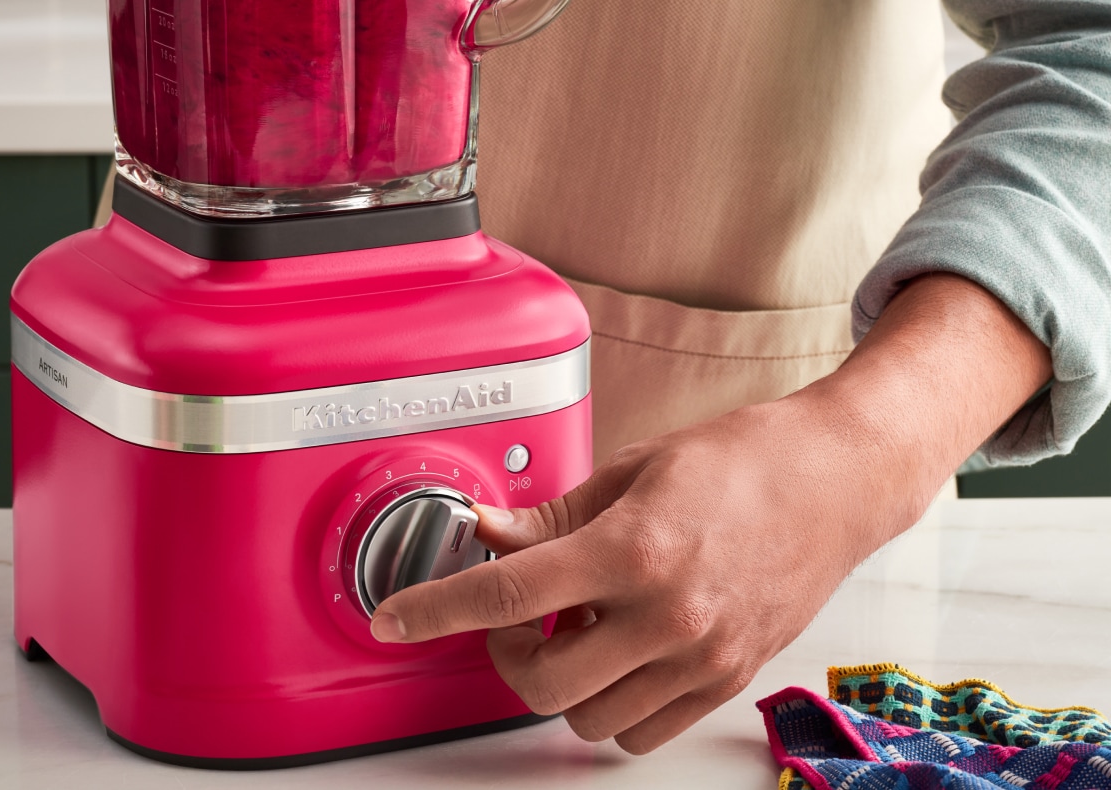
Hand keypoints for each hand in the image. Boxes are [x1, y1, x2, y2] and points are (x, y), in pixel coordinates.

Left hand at [370, 394, 925, 752]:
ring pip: (587, 719)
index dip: (434, 610)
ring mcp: (702, 658)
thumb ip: (550, 517)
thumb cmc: (743, 461)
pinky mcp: (726, 681)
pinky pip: (641, 733)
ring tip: (575, 627)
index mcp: (634, 549)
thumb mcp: (632, 470)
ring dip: (559, 682)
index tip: (396, 619)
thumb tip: (484, 535)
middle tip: (512, 616)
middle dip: (505, 655)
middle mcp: (668, 616)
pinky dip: (609, 705)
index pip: (505, 595)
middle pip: (541, 683)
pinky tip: (615, 653)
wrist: (838, 482)